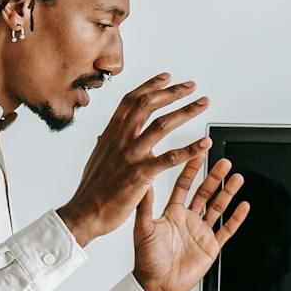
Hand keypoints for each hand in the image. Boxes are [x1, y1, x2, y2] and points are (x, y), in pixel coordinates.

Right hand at [58, 73, 211, 243]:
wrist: (85, 213)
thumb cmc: (92, 190)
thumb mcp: (97, 159)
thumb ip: (106, 144)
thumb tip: (105, 135)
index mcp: (111, 134)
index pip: (131, 100)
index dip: (150, 86)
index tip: (166, 77)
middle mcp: (120, 139)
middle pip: (148, 104)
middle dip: (172, 92)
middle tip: (191, 86)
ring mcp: (131, 155)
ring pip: (162, 125)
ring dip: (186, 111)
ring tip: (203, 104)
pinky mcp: (141, 174)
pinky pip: (170, 158)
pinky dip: (190, 149)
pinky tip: (205, 144)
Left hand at [131, 156, 248, 290]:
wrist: (157, 285)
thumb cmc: (147, 259)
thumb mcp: (143, 229)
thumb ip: (145, 207)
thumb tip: (144, 184)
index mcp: (172, 213)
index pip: (184, 185)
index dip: (191, 169)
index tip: (198, 153)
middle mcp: (188, 219)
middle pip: (205, 193)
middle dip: (214, 177)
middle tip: (224, 162)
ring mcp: (201, 232)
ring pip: (218, 207)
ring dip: (228, 193)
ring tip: (237, 177)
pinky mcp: (211, 246)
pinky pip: (227, 229)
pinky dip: (236, 218)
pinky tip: (243, 206)